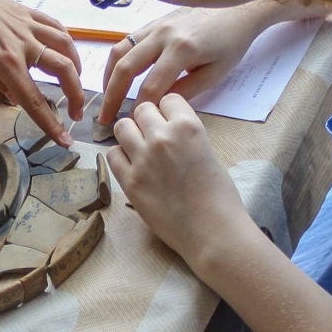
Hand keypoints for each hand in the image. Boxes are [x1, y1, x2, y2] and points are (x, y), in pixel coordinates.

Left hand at [0, 0, 83, 146]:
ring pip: (65, 45)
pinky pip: (54, 25)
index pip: (33, 99)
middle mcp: (22, 42)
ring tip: (75, 84)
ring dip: (76, 67)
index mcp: (4, 61)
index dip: (51, 124)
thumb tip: (16, 97)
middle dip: (74, 96)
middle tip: (75, 115)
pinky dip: (66, 41)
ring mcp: (26, 24)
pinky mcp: (25, 11)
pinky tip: (66, 52)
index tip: (65, 141)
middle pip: (62, 70)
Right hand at [99, 5, 268, 124]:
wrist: (235, 11)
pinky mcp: (152, 22)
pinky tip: (115, 77)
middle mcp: (163, 34)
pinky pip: (126, 41)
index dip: (140, 108)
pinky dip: (116, 61)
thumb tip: (158, 108)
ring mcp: (155, 25)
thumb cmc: (231, 44)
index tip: (134, 124)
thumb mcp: (215, 74)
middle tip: (104, 118)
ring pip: (119, 51)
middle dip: (112, 96)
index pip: (151, 86)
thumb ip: (186, 91)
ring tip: (105, 98)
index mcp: (182, 49)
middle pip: (126, 68)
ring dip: (107, 77)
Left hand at [107, 94, 251, 263]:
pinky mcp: (129, 180)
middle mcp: (163, 137)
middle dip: (147, 121)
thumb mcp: (208, 152)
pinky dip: (120, 157)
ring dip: (130, 135)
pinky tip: (132, 167)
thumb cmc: (220, 196)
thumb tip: (167, 127)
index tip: (170, 124)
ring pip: (122, 126)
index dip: (168, 111)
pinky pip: (112, 154)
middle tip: (153, 138)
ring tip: (140, 150)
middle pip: (141, 109)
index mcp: (188, 127)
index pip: (167, 99)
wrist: (214, 232)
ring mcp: (143, 158)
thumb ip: (186, 135)